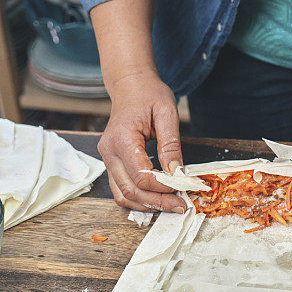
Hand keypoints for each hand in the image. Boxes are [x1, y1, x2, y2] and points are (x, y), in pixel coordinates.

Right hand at [98, 71, 186, 212]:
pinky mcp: (112, 162)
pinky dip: (138, 198)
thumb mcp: (167, 114)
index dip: (163, 187)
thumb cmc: (149, 95)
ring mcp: (107, 159)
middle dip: (157, 202)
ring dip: (146, 205)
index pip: (141, 175)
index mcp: (122, 138)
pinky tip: (157, 199)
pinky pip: (121, 189)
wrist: (130, 86)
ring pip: (122, 195)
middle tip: (181, 206)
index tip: (183, 188)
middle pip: (130, 190)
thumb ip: (171, 145)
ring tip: (171, 205)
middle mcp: (109, 152)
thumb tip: (177, 173)